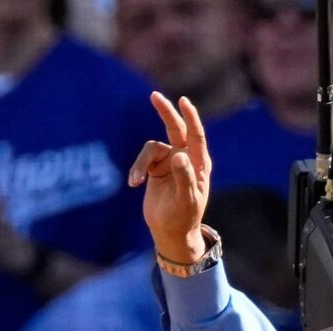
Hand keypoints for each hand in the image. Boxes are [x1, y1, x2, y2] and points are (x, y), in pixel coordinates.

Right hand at [129, 92, 211, 266]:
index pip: (196, 135)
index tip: (183, 102)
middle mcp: (185, 158)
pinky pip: (142, 160)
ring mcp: (169, 162)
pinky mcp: (155, 169)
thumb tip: (180, 155)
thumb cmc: (184, 217)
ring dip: (141, 163)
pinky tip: (133, 184)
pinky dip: (136, 170)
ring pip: (151, 148)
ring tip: (135, 182)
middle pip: (175, 129)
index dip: (190, 117)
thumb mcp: (186, 200)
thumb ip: (184, 177)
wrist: (171, 232)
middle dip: (166, 112)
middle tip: (154, 96)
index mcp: (199, 164)